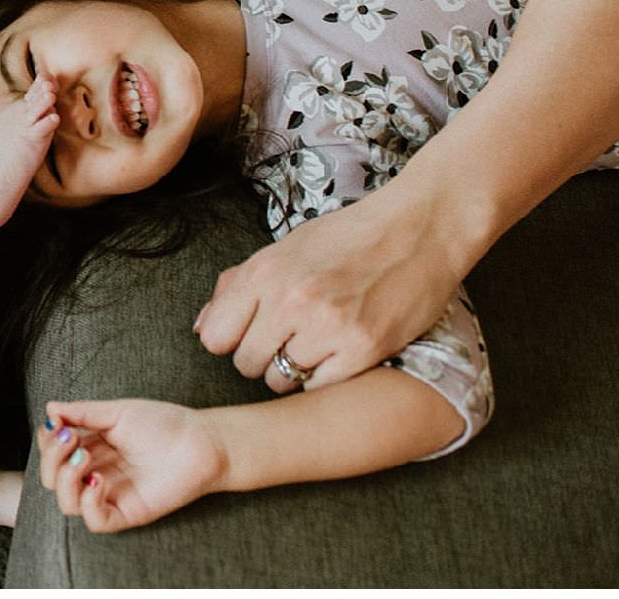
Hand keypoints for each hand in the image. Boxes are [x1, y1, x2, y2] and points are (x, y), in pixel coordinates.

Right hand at [38, 399, 224, 531]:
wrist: (201, 441)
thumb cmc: (164, 423)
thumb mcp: (117, 412)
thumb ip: (83, 413)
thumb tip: (50, 409)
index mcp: (91, 448)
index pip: (52, 453)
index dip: (47, 441)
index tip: (59, 424)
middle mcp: (96, 472)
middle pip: (52, 479)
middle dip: (52, 459)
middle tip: (71, 439)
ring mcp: (111, 494)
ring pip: (68, 503)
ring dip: (66, 479)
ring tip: (84, 458)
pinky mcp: (128, 512)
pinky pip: (96, 521)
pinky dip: (88, 503)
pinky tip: (98, 481)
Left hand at [194, 187, 460, 392]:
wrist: (417, 230)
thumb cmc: (347, 238)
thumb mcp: (283, 249)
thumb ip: (237, 286)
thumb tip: (200, 326)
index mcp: (264, 271)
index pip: (213, 336)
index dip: (229, 339)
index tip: (249, 331)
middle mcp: (290, 300)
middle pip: (245, 363)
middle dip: (260, 356)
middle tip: (287, 338)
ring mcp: (328, 326)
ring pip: (280, 382)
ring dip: (292, 371)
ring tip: (315, 343)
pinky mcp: (363, 349)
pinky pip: (319, 389)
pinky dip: (323, 379)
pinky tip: (336, 354)